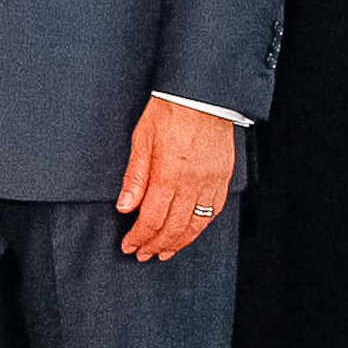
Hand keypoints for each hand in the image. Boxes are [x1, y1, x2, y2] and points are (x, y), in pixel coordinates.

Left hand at [115, 96, 236, 260]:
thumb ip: (135, 177)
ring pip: (195, 225)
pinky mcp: (223, 178)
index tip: (129, 245)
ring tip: (164, 252)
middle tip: (143, 254)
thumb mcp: (142, 139)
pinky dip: (200, 227)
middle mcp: (192, 184)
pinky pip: (214, 212)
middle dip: (155, 245)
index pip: (151, 219)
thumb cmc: (170, 110)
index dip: (138, 237)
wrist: (202, 93)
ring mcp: (210, 182)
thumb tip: (124, 207)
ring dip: (178, 243)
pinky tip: (190, 232)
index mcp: (168, 175)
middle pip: (173, 228)